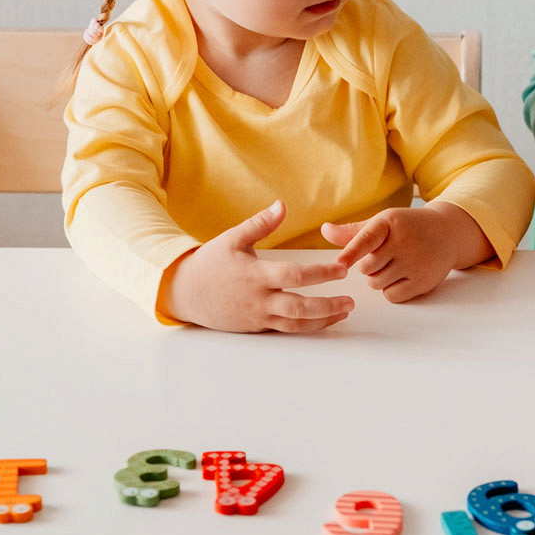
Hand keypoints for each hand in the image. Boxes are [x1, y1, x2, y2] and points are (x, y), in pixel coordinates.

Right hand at [160, 200, 354, 332]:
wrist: (183, 293)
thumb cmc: (210, 263)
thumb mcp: (232, 238)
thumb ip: (260, 224)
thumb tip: (282, 205)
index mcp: (255, 275)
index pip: (293, 276)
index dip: (319, 274)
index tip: (341, 268)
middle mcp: (258, 300)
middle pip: (298, 308)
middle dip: (327, 306)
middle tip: (351, 300)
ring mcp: (257, 317)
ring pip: (294, 324)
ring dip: (322, 320)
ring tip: (345, 311)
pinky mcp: (255, 326)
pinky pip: (285, 329)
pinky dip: (306, 326)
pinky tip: (324, 320)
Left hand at [322, 202, 490, 302]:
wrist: (448, 233)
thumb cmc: (409, 227)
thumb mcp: (384, 223)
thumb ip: (353, 232)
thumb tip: (324, 229)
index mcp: (389, 222)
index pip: (366, 239)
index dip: (351, 253)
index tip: (339, 265)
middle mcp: (403, 241)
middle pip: (366, 268)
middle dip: (368, 266)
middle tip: (384, 256)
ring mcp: (414, 262)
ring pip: (376, 283)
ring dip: (378, 278)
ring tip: (394, 265)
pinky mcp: (422, 281)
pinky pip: (391, 295)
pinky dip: (392, 290)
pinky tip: (403, 276)